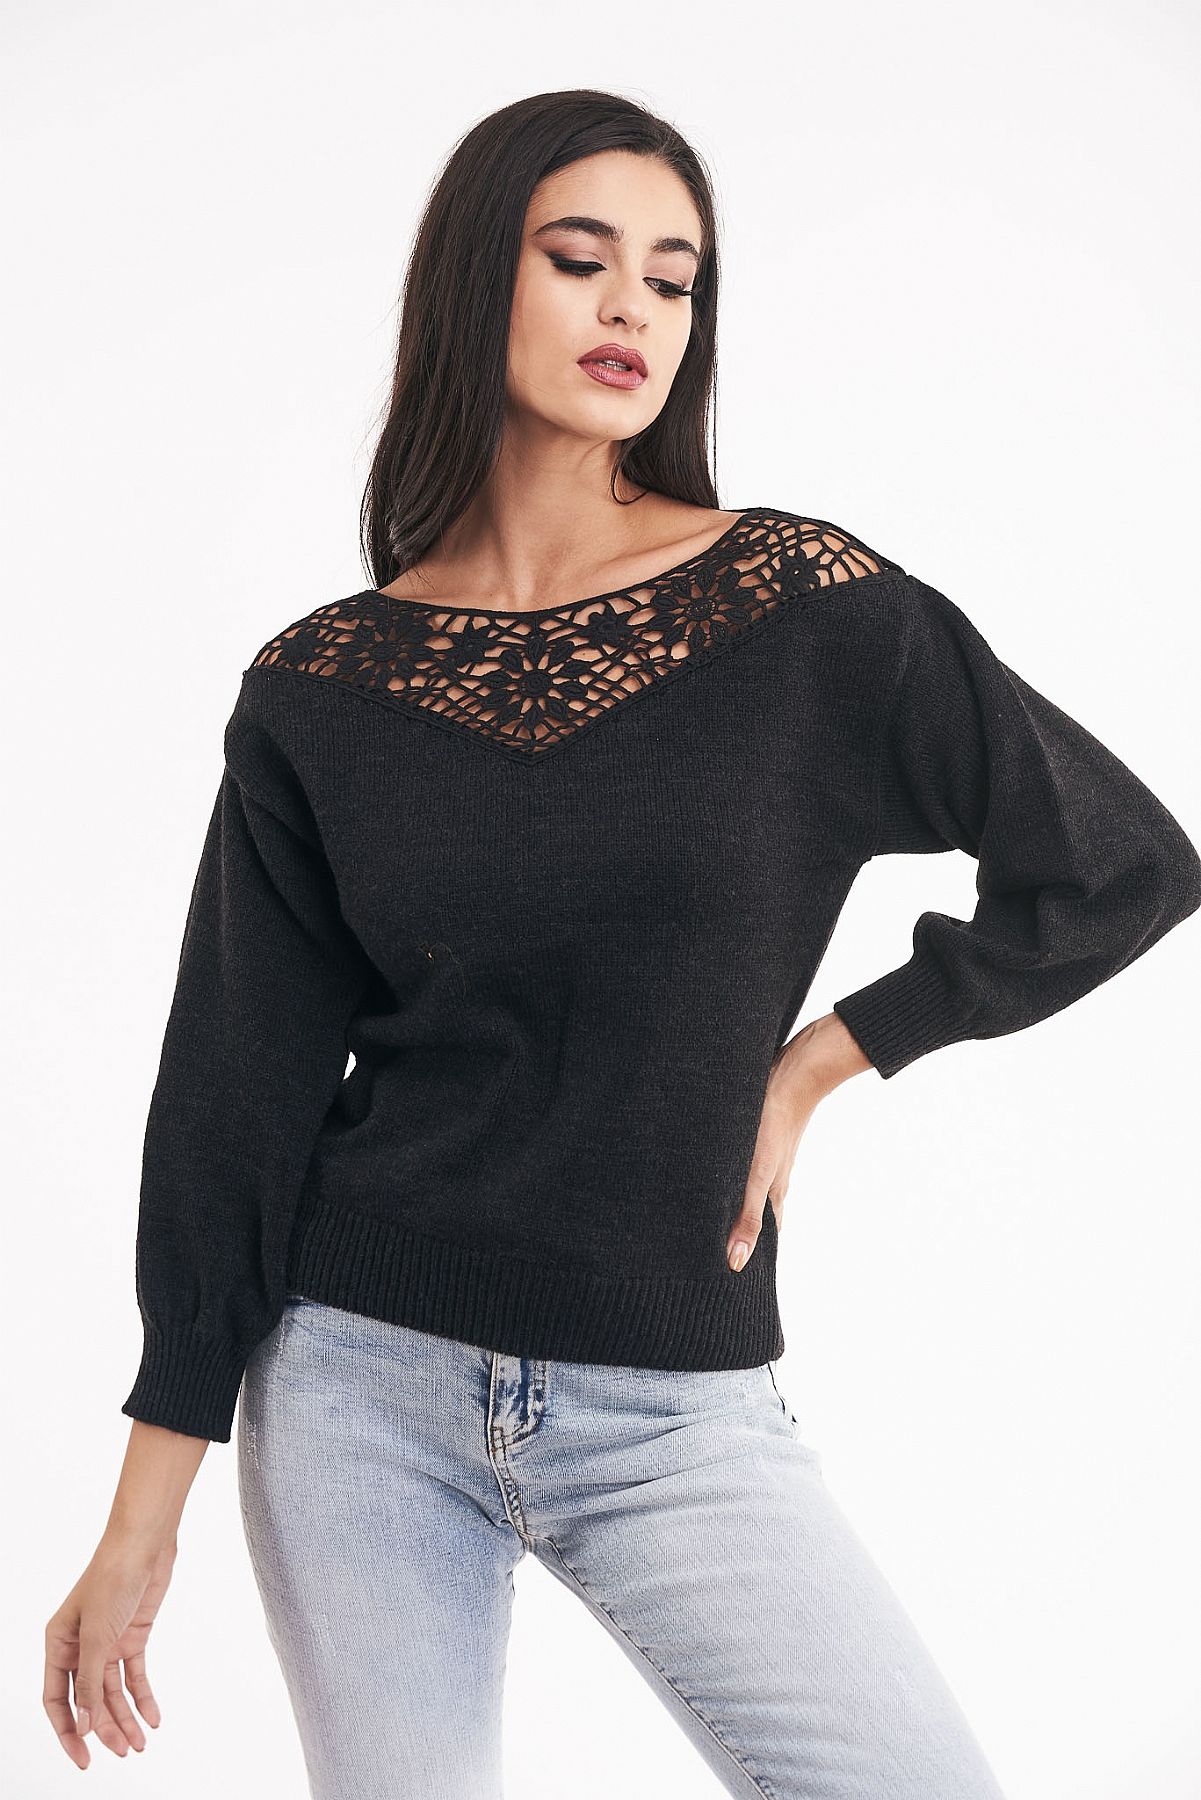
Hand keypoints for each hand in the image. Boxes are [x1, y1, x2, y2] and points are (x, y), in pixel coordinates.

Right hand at [44, 1532, 174, 1768]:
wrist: (144, 1545)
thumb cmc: (111, 1579)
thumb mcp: (98, 1636)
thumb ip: (91, 1683)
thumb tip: (85, 1725)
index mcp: (58, 1645)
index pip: (57, 1700)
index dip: (69, 1731)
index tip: (84, 1759)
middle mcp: (79, 1647)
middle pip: (89, 1701)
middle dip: (105, 1729)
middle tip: (124, 1753)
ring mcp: (106, 1643)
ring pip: (113, 1692)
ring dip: (126, 1718)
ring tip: (140, 1744)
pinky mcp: (131, 1636)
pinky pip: (134, 1675)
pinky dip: (144, 1696)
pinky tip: (153, 1717)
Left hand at [726, 1013, 871, 1270]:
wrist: (794, 1072)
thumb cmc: (775, 1123)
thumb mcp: (756, 1175)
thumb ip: (746, 1217)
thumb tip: (736, 1263)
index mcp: (773, 1196)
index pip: (764, 1238)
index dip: (752, 1258)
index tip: (735, 1280)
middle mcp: (771, 1181)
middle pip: (755, 1217)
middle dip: (739, 1235)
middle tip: (715, 1256)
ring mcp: (766, 1159)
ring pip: (748, 1192)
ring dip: (733, 1207)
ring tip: (710, 1221)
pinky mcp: (757, 1139)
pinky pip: (743, 1169)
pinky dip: (731, 1181)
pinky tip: (718, 1174)